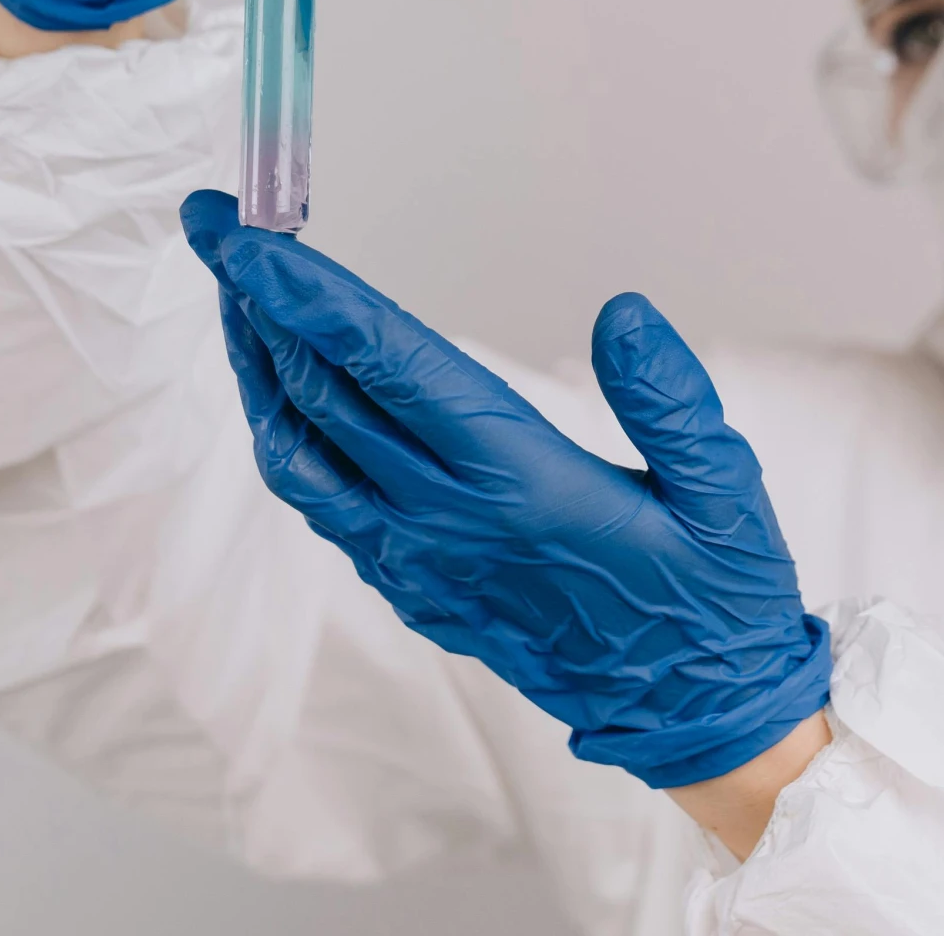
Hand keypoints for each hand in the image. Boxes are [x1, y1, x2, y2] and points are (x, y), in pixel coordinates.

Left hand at [179, 190, 834, 788]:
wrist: (696, 717)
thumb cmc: (715, 599)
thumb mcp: (726, 490)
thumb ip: (671, 397)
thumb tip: (619, 312)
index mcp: (519, 485)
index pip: (384, 367)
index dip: (307, 294)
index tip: (245, 236)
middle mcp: (448, 524)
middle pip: (319, 396)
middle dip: (258, 303)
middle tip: (218, 227)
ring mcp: (420, 563)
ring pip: (300, 454)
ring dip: (259, 368)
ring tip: (239, 297)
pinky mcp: (416, 589)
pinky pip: (323, 505)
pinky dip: (288, 434)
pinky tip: (290, 395)